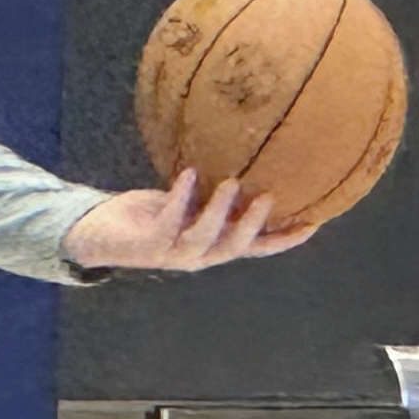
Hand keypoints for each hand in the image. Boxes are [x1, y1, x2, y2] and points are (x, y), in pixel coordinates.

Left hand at [60, 170, 317, 272]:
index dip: (286, 238)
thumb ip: (214, 198)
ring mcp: (176, 252)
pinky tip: (189, 173)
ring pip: (206, 237)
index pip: (258, 246)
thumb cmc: (150, 215)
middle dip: (255, 225)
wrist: (102, 234)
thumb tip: (242, 164)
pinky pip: (171, 218)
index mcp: (216, 246)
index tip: (316, 222)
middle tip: (271, 197)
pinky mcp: (151, 242)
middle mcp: (201, 254)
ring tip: (231, 183)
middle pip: (237, 246)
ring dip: (220, 212)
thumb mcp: (189, 205)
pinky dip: (181, 196)